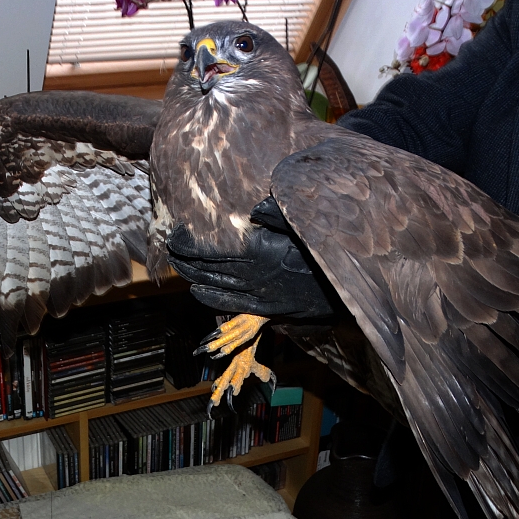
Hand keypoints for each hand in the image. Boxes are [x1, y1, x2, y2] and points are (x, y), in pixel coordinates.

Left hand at [167, 197, 334, 319]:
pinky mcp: (266, 309)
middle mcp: (253, 276)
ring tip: (177, 266)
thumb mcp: (305, 224)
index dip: (188, 244)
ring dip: (193, 276)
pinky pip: (230, 304)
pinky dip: (210, 297)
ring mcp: (258, 294)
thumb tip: (254, 209)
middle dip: (184, 258)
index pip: (211, 249)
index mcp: (259, 252)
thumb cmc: (328, 251)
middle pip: (207, 268)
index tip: (174, 235)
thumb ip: (278, 215)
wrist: (348, 291)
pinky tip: (198, 291)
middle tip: (170, 248)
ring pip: (215, 286)